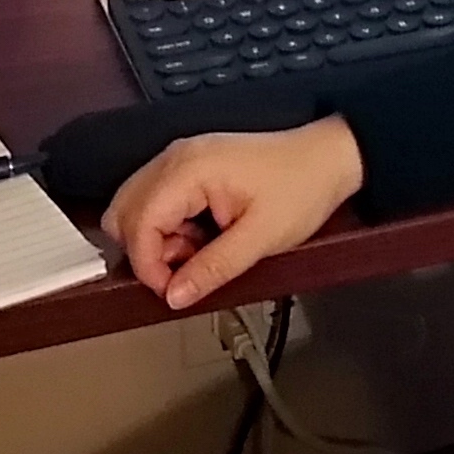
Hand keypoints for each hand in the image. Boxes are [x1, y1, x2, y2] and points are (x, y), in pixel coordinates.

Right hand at [101, 119, 364, 309]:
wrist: (329, 159)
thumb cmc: (303, 188)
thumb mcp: (262, 238)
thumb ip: (213, 268)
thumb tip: (174, 295)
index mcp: (189, 169)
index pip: (138, 223)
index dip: (147, 265)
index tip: (171, 291)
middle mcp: (175, 158)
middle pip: (124, 212)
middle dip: (147, 251)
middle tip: (186, 270)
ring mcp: (180, 158)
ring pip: (136, 208)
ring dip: (157, 240)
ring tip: (200, 252)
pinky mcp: (190, 166)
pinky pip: (156, 201)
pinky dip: (169, 227)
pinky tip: (202, 237)